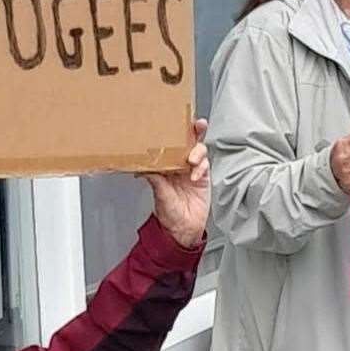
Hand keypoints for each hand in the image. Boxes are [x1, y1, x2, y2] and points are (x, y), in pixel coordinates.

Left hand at [143, 119, 209, 249]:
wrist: (183, 229)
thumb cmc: (168, 213)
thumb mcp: (159, 193)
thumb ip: (155, 178)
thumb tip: (144, 168)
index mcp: (165, 166)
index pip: (169, 144)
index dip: (173, 132)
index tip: (176, 121)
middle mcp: (179, 165)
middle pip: (188, 142)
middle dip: (194, 131)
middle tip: (197, 125)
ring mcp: (192, 170)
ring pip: (199, 151)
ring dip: (197, 152)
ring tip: (191, 160)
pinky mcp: (203, 177)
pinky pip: (205, 165)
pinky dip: (201, 167)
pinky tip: (195, 175)